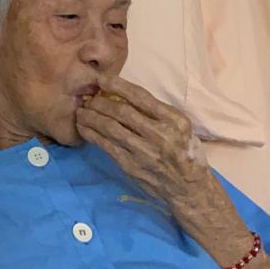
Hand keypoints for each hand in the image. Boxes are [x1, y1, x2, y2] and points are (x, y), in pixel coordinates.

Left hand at [75, 75, 210, 210]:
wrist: (189, 189)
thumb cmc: (184, 151)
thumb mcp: (181, 126)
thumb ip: (157, 111)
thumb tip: (123, 93)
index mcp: (174, 120)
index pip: (141, 97)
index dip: (118, 85)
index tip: (101, 79)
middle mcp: (160, 135)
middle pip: (122, 112)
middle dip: (100, 102)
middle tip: (88, 98)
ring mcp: (144, 153)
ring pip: (111, 129)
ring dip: (91, 117)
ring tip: (81, 111)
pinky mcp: (131, 167)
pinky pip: (106, 146)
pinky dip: (92, 135)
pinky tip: (84, 128)